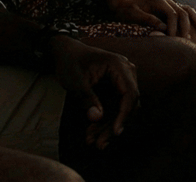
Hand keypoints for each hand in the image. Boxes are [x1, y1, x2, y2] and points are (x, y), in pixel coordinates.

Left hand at [37, 33, 140, 149]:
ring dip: (108, 127)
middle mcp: (126, 73)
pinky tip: (92, 132)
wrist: (65, 52)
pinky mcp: (115, 90)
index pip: (130, 93)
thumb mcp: (75, 81)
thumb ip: (87, 98)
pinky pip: (114, 108)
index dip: (124, 114)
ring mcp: (122, 82)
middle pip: (128, 105)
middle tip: (100, 143)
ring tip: (92, 141)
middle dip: (114, 125)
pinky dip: (104, 121)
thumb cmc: (70, 62)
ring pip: (121, 110)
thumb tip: (97, 117)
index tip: (115, 131)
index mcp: (119, 66)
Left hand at [107, 0, 195, 36]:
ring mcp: (169, 2)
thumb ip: (148, 20)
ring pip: (187, 10)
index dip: (175, 27)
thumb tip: (163, 28)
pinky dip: (194, 18)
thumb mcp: (134, 16)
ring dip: (195, 20)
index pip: (172, 14)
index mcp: (158, 0)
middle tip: (188, 42)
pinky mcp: (170, 7)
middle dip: (186, 27)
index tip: (175, 40)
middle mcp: (166, 0)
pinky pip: (186, 11)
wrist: (122, 4)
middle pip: (183, 12)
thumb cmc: (126, 12)